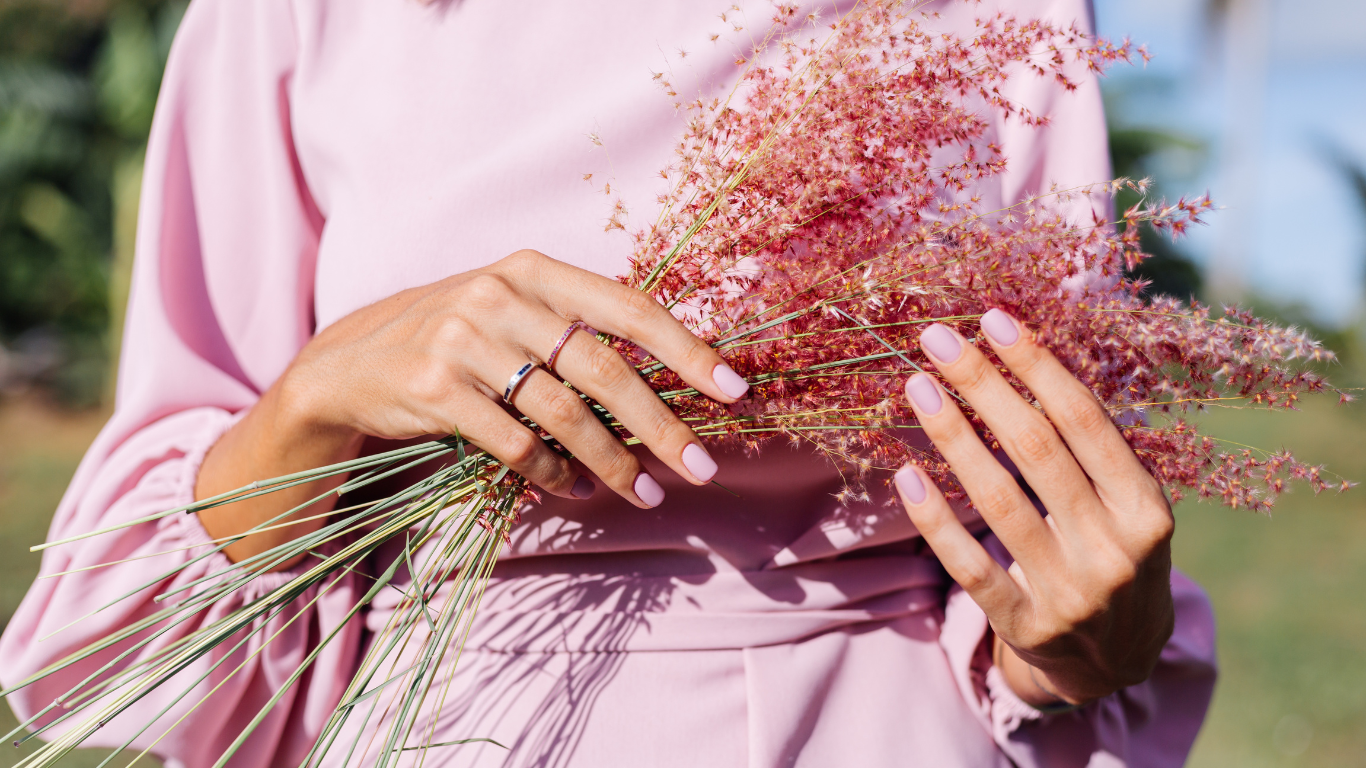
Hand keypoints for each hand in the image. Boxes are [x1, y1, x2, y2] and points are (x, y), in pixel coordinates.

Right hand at [197, 249, 747, 564]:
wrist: (351, 362)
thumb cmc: (457, 340)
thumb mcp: (511, 312)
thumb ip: (575, 329)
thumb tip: (668, 379)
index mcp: (534, 271)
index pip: (628, 307)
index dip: (686, 348)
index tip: (734, 388)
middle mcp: (501, 296)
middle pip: (603, 368)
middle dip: (660, 424)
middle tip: (699, 467)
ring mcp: (464, 339)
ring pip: (563, 413)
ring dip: (612, 462)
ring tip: (646, 493)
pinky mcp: (434, 386)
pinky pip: (514, 443)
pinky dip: (551, 473)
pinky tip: (571, 489)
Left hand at [892, 309, 1174, 704]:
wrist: (1118, 662)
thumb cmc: (1114, 554)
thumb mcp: (1128, 505)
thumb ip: (1090, 448)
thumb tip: (1023, 356)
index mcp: (1147, 509)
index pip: (1085, 421)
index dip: (1037, 366)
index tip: (992, 320)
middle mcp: (1115, 550)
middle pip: (1036, 450)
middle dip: (984, 384)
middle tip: (936, 338)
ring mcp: (1071, 594)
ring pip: (998, 501)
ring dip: (952, 435)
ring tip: (918, 386)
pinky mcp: (1026, 627)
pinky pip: (971, 566)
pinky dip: (936, 520)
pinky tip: (906, 474)